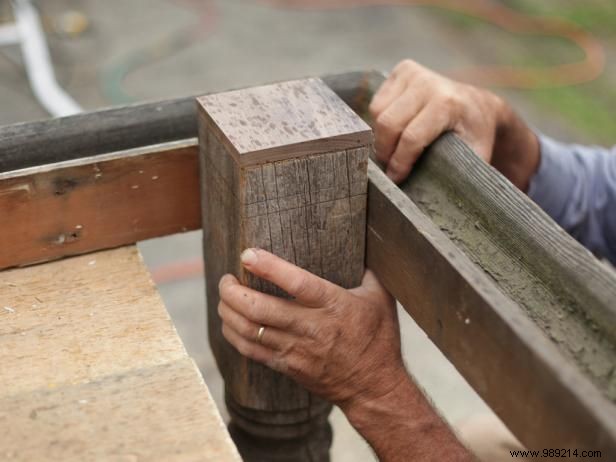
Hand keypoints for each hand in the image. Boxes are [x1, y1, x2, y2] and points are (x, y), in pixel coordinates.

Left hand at [217, 248, 405, 409]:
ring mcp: (296, 350)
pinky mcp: (287, 366)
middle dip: (233, 291)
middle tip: (227, 278)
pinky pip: (251, 351)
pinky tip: (229, 322)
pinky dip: (233, 335)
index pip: (296, 283)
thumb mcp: (380, 298)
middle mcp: (311, 327)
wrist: (373, 387)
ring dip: (228, 311)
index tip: (247, 254)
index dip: (268, 268)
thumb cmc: (378, 339)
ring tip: (225, 296)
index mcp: (333, 305)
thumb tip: (363, 243)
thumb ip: (368, 271)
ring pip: (250, 330)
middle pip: (259, 309)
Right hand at [370, 59, 538, 189]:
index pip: (411, 137)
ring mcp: (414, 72)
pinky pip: (377, 102)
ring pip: (377, 113)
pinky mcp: (402, 70)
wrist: (479, 105)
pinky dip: (380, 121)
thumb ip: (460, 175)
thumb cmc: (474, 137)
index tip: (395, 180)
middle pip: (388, 124)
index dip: (399, 163)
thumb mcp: (475, 156)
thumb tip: (449, 209)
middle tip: (389, 169)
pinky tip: (395, 130)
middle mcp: (429, 83)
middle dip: (385, 151)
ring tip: (393, 151)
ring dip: (381, 137)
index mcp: (447, 103)